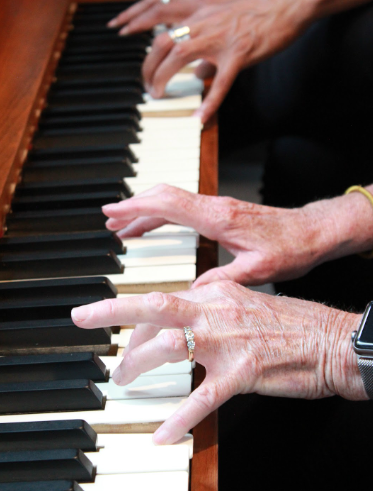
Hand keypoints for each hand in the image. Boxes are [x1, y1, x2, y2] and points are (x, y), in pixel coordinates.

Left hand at [71, 281, 362, 443]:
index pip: (164, 301)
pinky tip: (163, 434)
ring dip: (137, 366)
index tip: (119, 327)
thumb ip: (210, 307)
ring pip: (169, 349)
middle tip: (82, 317)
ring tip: (121, 382)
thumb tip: (180, 320)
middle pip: (155, 305)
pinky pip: (202, 398)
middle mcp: (217, 311)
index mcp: (217, 293)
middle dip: (112, 309)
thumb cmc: (291, 323)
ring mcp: (228, 342)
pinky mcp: (243, 374)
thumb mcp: (245, 301)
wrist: (331, 339)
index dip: (134, 317)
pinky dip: (179, 418)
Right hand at [102, 184, 333, 286]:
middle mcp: (215, 207)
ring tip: (123, 225)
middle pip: (164, 196)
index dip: (136, 207)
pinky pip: (183, 207)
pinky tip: (154, 227)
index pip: (168, 204)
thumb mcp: (258, 270)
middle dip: (133, 206)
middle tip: (109, 218)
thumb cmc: (291, 248)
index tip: (112, 212)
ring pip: (172, 200)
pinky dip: (162, 214)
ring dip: (145, 210)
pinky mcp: (222, 212)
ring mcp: (218, 207)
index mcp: (219, 218)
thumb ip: (223, 280)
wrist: (312, 231)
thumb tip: (191, 293)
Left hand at [142, 0, 315, 122]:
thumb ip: (208, 47)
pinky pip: (221, 81)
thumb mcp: (226, 25)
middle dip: (149, 68)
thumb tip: (198, 73)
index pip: (165, 35)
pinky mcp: (240, 53)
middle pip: (163, 43)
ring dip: (164, 77)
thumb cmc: (262, 13)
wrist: (289, 1)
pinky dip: (209, 102)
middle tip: (148, 89)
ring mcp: (221, 38)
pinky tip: (201, 117)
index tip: (149, 74)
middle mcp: (205, 25)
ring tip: (159, 96)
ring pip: (181, 55)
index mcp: (201, 18)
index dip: (151, 57)